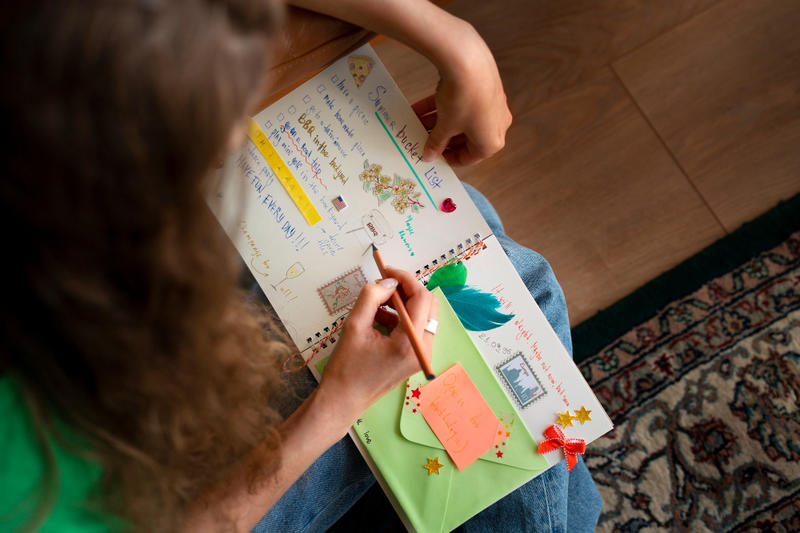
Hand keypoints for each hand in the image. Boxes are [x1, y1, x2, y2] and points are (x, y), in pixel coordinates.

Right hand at [317, 267, 437, 430]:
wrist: (344, 400)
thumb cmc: (346, 367)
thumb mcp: (354, 326)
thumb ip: (372, 297)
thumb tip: (388, 282)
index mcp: (409, 343)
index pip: (421, 298)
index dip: (405, 279)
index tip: (387, 271)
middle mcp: (423, 350)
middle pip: (428, 305)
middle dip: (406, 290)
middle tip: (383, 285)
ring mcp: (422, 355)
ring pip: (422, 315)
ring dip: (402, 304)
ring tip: (376, 306)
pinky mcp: (416, 358)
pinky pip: (416, 328)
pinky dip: (401, 317)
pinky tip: (379, 320)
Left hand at [417, 22, 511, 165]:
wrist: (468, 61)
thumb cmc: (462, 101)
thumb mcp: (445, 126)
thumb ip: (436, 143)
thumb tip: (429, 155)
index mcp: (491, 143)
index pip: (468, 158)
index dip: (447, 158)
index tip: (432, 156)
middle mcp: (497, 125)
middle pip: (465, 138)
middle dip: (441, 138)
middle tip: (422, 139)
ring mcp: (492, 105)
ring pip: (462, 120)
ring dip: (439, 122)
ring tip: (417, 123)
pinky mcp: (484, 88)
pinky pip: (463, 103)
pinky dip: (443, 107)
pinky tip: (420, 108)